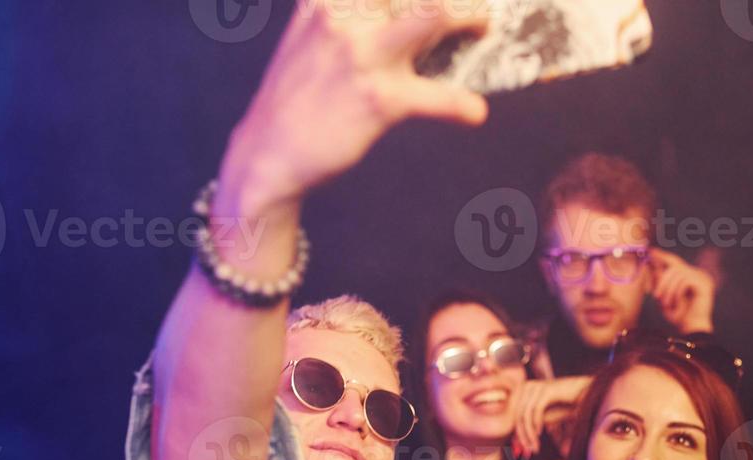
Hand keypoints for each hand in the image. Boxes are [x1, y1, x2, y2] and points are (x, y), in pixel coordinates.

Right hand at [216, 3, 488, 221]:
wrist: (269, 152)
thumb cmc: (299, 95)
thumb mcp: (311, 30)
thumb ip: (347, 10)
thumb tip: (399, 9)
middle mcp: (342, 15)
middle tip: (471, 4)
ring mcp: (362, 55)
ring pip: (435, 13)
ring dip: (471, 16)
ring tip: (483, 28)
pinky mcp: (380, 100)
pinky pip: (440, 96)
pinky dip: (464, 105)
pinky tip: (473, 112)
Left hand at [513, 377, 590, 456]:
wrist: (585, 392)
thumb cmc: (565, 405)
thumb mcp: (546, 416)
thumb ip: (530, 425)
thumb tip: (515, 440)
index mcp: (523, 390)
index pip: (514, 415)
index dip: (518, 432)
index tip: (524, 447)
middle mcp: (527, 386)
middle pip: (517, 416)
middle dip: (523, 436)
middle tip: (530, 450)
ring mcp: (536, 387)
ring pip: (525, 415)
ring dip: (530, 434)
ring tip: (535, 446)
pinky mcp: (546, 390)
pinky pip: (537, 410)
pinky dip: (537, 423)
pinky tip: (539, 433)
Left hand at [649, 248, 715, 333]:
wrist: (691, 329)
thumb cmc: (678, 315)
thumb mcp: (664, 295)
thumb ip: (660, 279)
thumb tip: (651, 260)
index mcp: (691, 275)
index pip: (675, 261)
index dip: (663, 256)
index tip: (650, 251)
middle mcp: (698, 274)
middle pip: (675, 266)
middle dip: (662, 280)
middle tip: (656, 296)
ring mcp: (703, 278)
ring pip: (678, 273)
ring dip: (667, 289)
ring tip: (666, 304)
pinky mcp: (705, 284)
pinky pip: (685, 280)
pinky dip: (676, 292)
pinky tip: (675, 303)